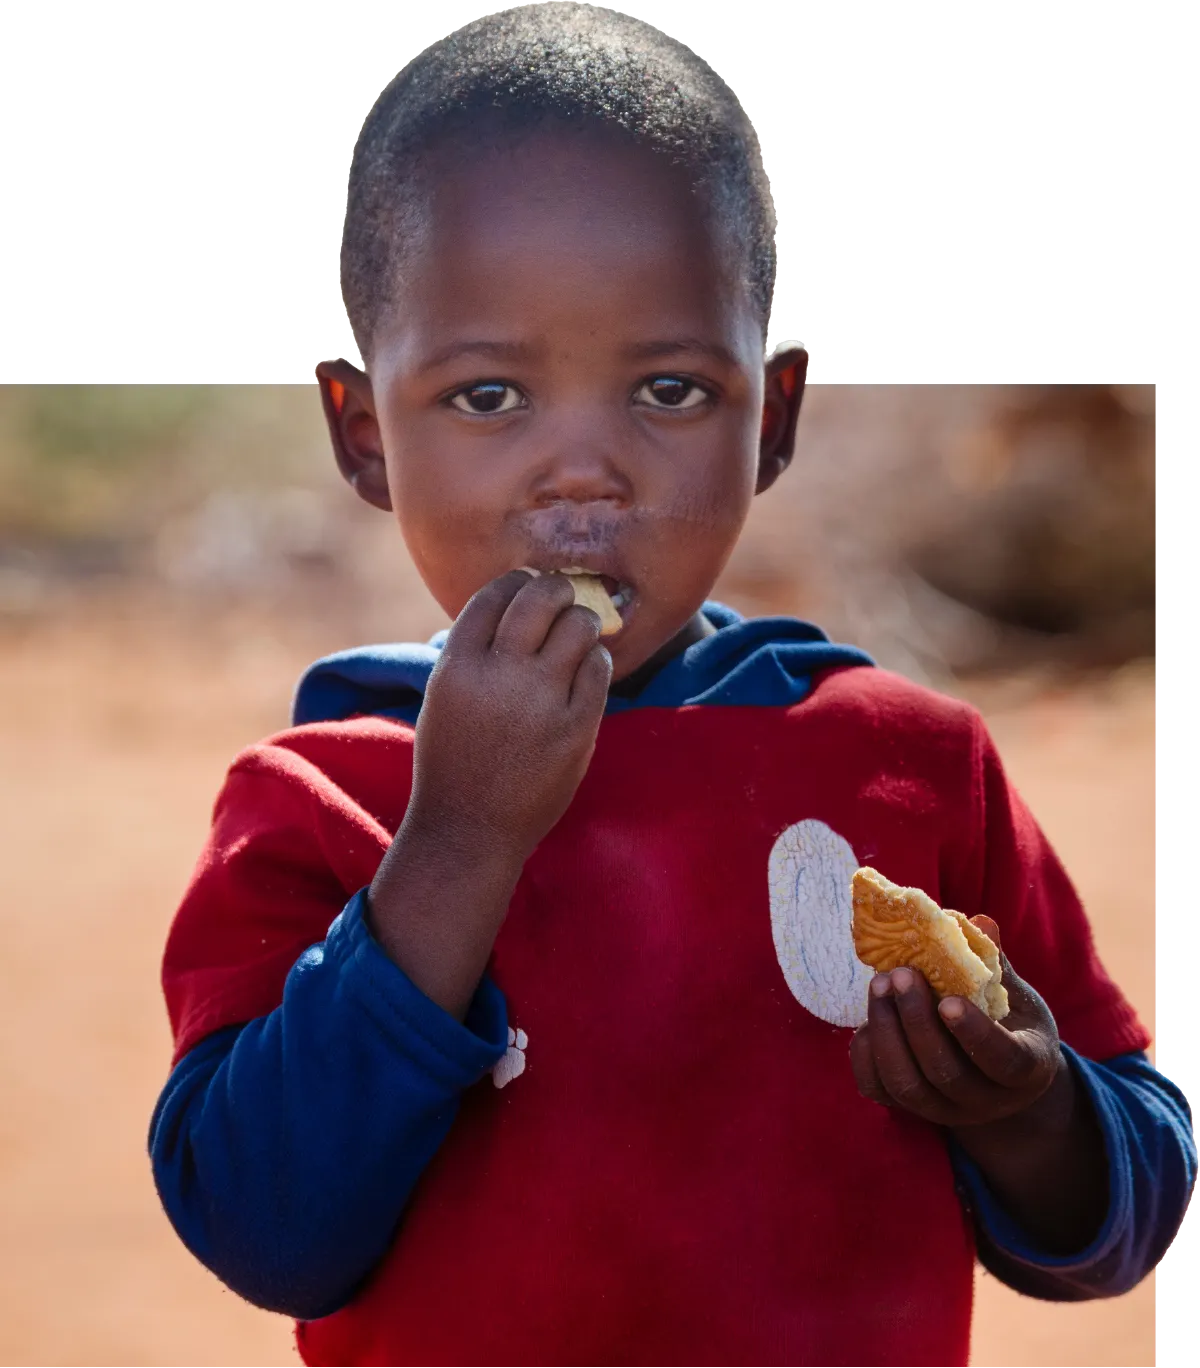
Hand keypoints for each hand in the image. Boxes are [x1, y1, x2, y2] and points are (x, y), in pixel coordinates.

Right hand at [403, 569, 612, 864]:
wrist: (469, 831)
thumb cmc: (454, 761)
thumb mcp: (443, 698)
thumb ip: (474, 654)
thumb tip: (516, 605)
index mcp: (457, 666)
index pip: (494, 594)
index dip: (516, 582)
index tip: (527, 586)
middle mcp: (498, 675)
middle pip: (540, 598)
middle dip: (557, 590)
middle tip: (563, 598)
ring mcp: (540, 701)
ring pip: (578, 626)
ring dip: (581, 622)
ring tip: (577, 636)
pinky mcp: (576, 728)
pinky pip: (598, 669)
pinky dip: (595, 661)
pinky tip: (585, 671)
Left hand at [849, 917, 1063, 1129]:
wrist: (996, 1076)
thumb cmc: (1011, 1024)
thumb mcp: (1017, 996)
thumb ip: (996, 964)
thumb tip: (978, 922)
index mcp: (1026, 1068)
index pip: (1003, 1059)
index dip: (975, 1033)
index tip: (948, 1000)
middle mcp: (986, 1101)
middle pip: (945, 1072)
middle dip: (917, 1020)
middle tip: (900, 974)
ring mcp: (946, 1111)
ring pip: (907, 1084)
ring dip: (887, 1032)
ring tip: (879, 985)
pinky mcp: (910, 1110)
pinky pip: (878, 1090)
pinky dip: (865, 1054)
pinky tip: (868, 1019)